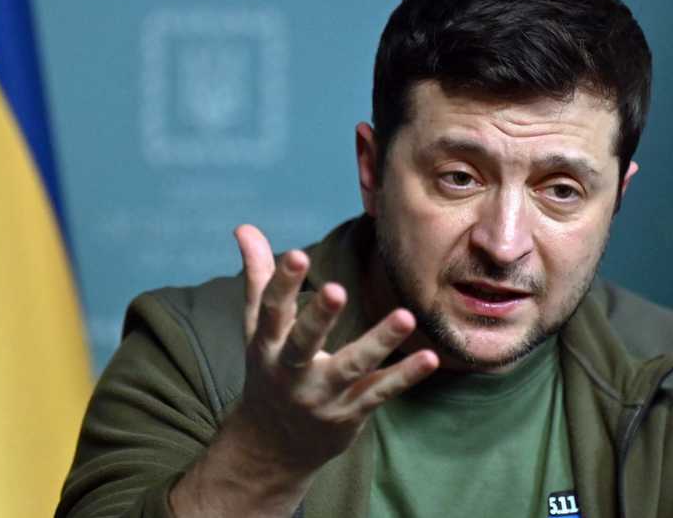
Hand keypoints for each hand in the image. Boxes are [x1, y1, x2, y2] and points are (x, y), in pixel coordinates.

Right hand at [232, 224, 438, 472]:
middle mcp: (291, 372)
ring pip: (351, 368)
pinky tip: (428, 358)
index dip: (281, 283)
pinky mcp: (350, 413)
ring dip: (378, 343)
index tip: (296, 255)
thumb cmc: (269, 372)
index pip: (272, 311)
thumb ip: (258, 278)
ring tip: (405, 317)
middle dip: (318, 318)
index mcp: (267, 346)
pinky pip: (379, 393)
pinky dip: (404, 377)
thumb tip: (244, 227)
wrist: (273, 445)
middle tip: (336, 289)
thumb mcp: (258, 329)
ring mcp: (322, 395)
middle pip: (303, 344)